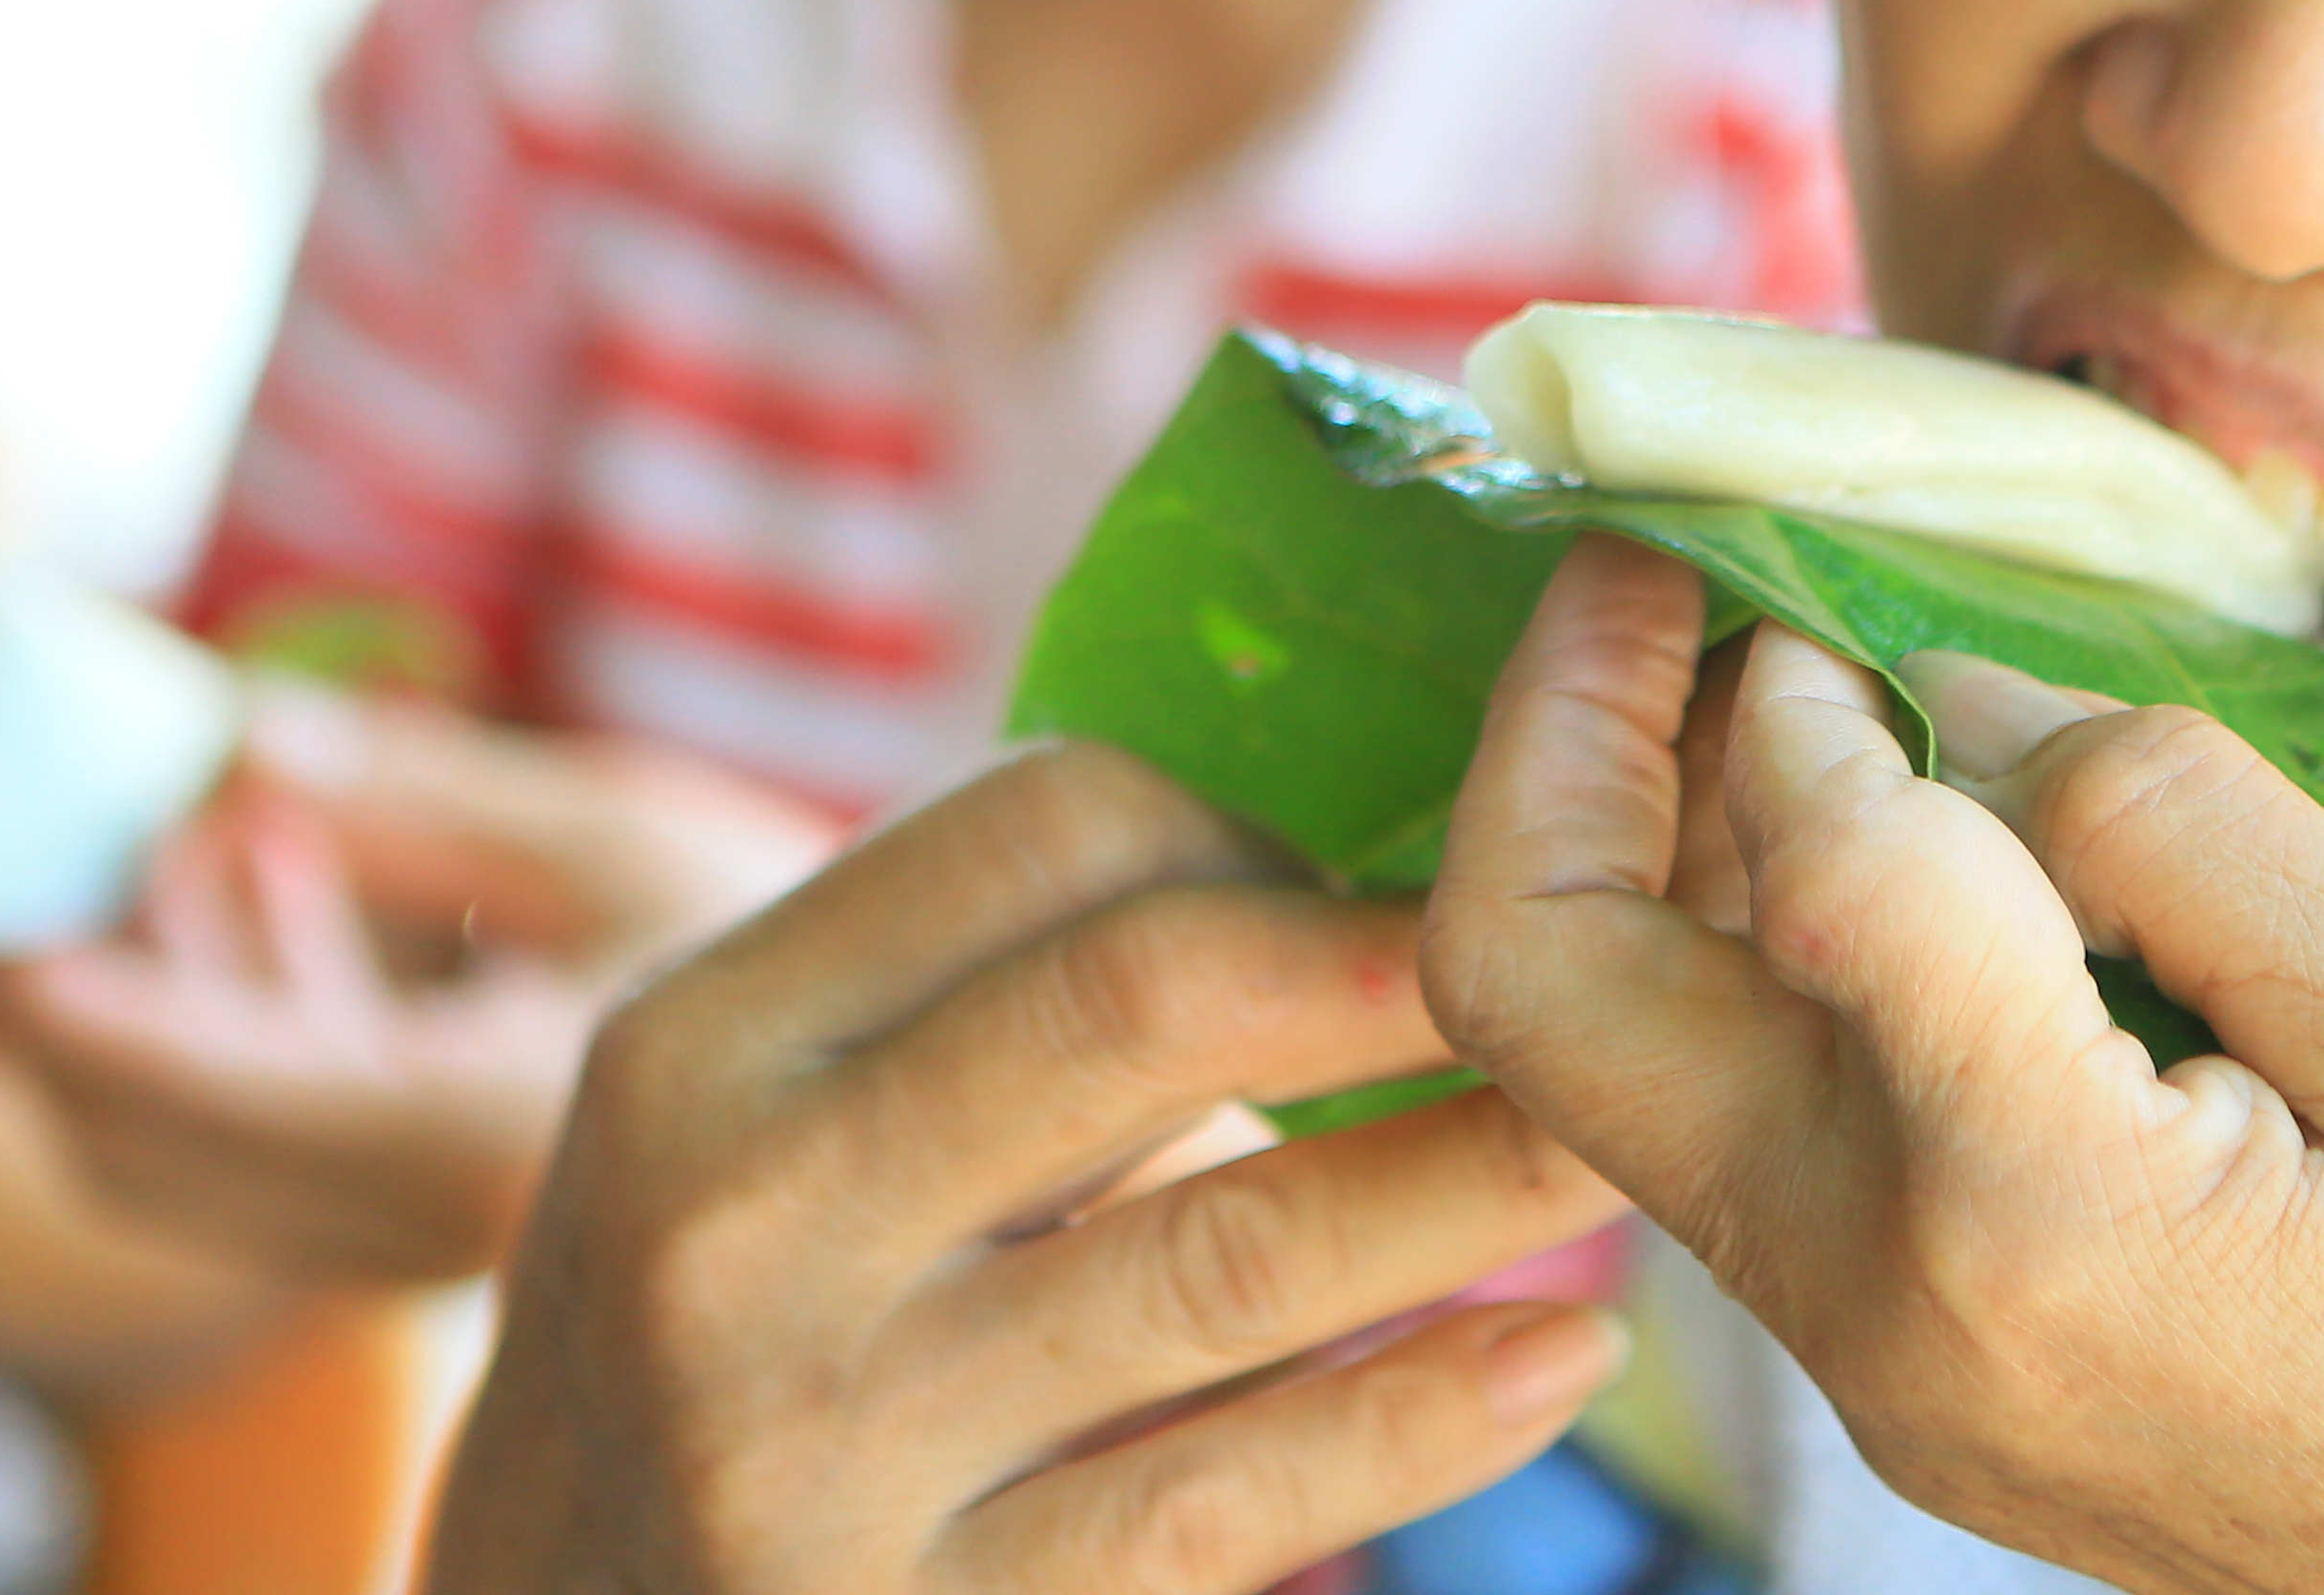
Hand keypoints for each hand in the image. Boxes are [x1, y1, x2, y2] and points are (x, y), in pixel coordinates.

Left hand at [0, 693, 838, 1286]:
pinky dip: (222, 1018)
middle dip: (60, 999)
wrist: (940, 1080)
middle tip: (15, 835)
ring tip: (190, 818)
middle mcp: (417, 1222)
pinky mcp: (425, 1218)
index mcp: (469, 1131)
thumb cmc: (818, 940)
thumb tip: (225, 728)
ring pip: (185, 1156)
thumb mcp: (623, 831)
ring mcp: (415, 1240)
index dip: (73, 1000)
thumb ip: (418, 790)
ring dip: (144, 995)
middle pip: (146, 1148)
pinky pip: (257, 1143)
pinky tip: (278, 874)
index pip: (205, 1087)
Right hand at [426, 739, 1633, 1594]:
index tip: (1399, 867)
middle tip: (1590, 941)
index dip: (1266, 822)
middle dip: (1409, 956)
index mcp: (700, 1042)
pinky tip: (1559, 1357)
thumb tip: (1321, 854)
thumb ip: (965, 997)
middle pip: (1150, 997)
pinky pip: (1233, 1502)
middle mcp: (741, 1223)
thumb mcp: (740, 1130)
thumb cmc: (713, 1340)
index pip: (1043, 828)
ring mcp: (827, 1445)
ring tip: (1623, 1128)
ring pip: (1235, 1254)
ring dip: (1474, 1175)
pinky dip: (1424, 1416)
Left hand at [1421, 538, 2323, 1594]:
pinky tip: (1884, 836)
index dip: (1823, 678)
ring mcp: (1878, 1365)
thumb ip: (2164, 820)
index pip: (1815, 855)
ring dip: (1647, 837)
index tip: (1858, 575)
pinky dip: (1749, 946)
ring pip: (1619, 1058)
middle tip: (1663, 575)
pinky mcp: (1914, 1373)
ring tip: (1787, 674)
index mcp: (2027, 1213)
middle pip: (1547, 993)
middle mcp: (1884, 1310)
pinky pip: (1740, 1124)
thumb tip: (1945, 685)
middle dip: (1559, 741)